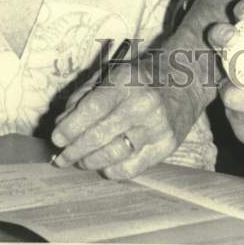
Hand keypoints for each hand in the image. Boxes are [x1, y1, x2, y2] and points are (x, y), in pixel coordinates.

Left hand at [51, 57, 189, 179]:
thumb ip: (85, 96)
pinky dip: (111, 170)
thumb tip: (62, 124)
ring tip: (80, 161)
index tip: (56, 138)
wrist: (187, 80)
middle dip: (73, 150)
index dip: (70, 127)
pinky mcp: (166, 146)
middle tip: (61, 157)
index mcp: (127, 80)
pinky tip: (104, 165)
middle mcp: (143, 103)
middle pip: (98, 135)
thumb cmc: (142, 77)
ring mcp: (157, 127)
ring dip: (89, 162)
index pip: (92, 108)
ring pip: (112, 155)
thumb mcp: (113, 73)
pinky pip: (131, 168)